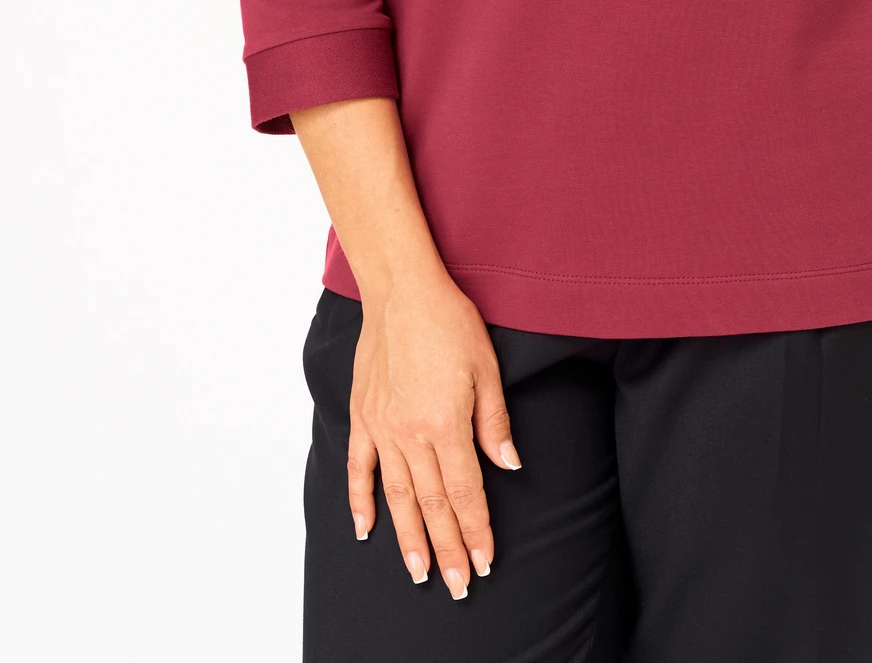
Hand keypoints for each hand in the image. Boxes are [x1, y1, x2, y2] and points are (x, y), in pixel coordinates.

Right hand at [347, 263, 521, 597]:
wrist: (401, 290)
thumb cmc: (449, 321)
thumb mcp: (486, 367)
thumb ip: (494, 421)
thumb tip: (509, 464)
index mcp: (445, 423)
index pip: (466, 491)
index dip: (476, 530)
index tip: (484, 562)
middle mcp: (411, 434)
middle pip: (432, 504)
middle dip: (447, 548)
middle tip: (457, 585)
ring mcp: (382, 428)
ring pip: (397, 497)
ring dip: (409, 538)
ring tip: (419, 572)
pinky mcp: (363, 416)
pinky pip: (359, 469)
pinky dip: (361, 501)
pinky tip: (366, 529)